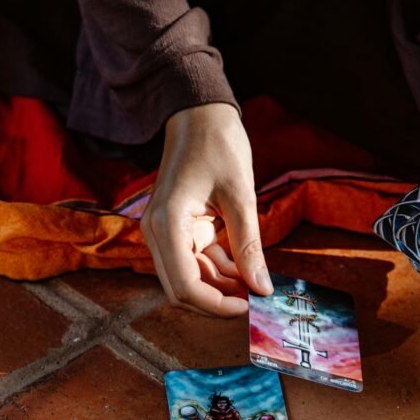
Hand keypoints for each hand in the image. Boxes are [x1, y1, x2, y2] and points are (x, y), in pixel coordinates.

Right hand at [141, 103, 272, 315]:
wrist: (198, 113)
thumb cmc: (217, 143)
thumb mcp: (241, 196)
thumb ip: (249, 246)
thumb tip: (262, 288)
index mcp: (168, 224)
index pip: (185, 287)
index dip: (216, 305)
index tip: (248, 307)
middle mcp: (157, 233)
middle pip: (182, 290)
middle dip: (218, 301)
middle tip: (254, 301)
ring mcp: (165, 233)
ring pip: (190, 280)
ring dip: (221, 287)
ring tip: (256, 284)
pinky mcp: (177, 230)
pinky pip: (196, 263)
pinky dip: (219, 271)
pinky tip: (245, 270)